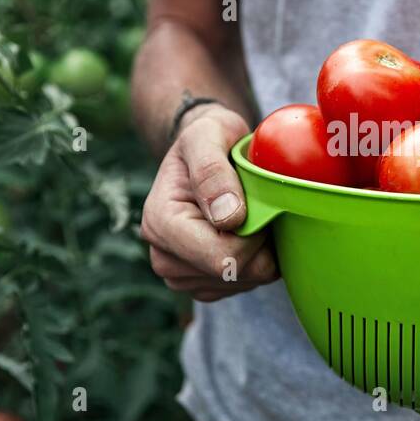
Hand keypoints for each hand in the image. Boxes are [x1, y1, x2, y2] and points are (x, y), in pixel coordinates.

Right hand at [141, 105, 278, 301]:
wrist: (205, 152)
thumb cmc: (208, 137)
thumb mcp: (209, 134)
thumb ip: (212, 170)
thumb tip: (228, 217)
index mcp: (160, 223)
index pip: (221, 257)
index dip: (253, 235)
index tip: (256, 202)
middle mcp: (163, 257)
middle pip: (234, 273)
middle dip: (258, 243)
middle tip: (256, 206)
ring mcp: (180, 276)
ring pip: (244, 282)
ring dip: (259, 251)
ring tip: (249, 216)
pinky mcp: (200, 285)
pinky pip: (244, 285)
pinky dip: (255, 261)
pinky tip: (248, 233)